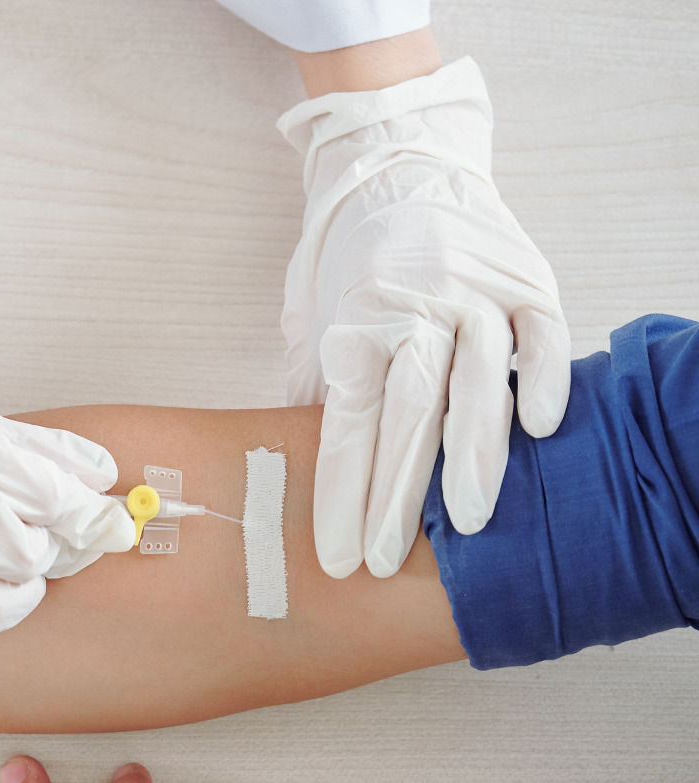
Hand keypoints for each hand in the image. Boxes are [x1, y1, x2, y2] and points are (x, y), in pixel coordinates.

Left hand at [279, 56, 570, 579]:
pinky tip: (538, 429)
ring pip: (476, 381)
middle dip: (397, 495)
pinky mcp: (525, 277)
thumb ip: (316, 392)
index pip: (347, 424)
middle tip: (388, 559)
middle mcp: (413, 308)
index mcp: (353, 325)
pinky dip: (542, 378)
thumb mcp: (312, 322)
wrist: (398, 167)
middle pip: (408, 414)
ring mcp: (473, 291)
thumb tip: (296, 472)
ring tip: (467, 521)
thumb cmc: (349, 264)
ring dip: (472, 455)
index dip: (342, 493)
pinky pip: (540, 333)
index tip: (338, 554)